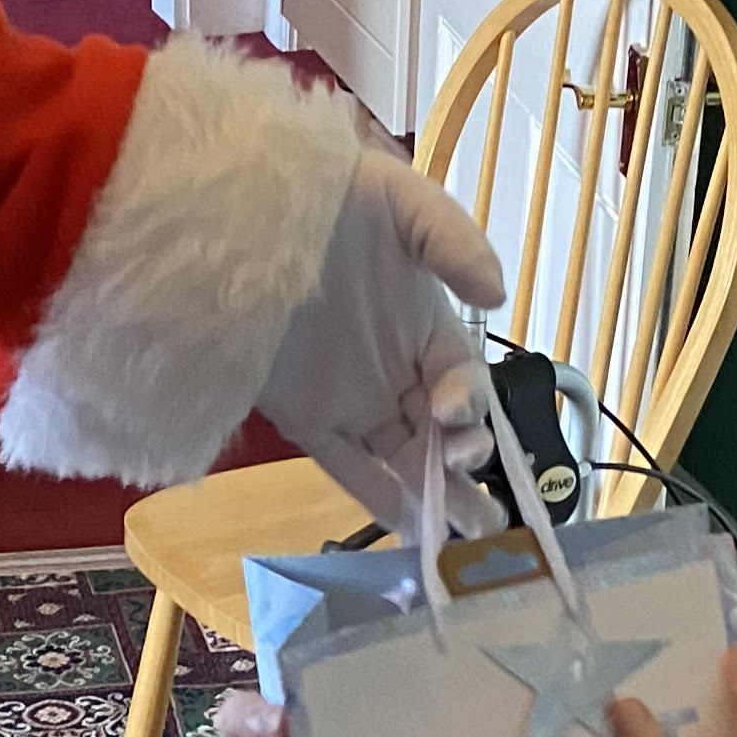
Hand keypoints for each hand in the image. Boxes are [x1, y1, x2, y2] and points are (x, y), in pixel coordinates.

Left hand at [257, 153, 507, 529]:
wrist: (239, 208)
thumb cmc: (329, 197)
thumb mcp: (403, 204)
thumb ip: (454, 241)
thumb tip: (496, 293)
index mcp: (427, 325)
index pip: (463, 379)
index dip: (467, 403)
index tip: (451, 414)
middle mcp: (396, 369)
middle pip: (441, 434)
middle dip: (464, 473)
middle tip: (485, 515)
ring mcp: (352, 398)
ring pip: (403, 460)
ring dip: (432, 498)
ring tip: (460, 539)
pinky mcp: (306, 418)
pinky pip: (348, 466)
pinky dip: (378, 498)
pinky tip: (410, 530)